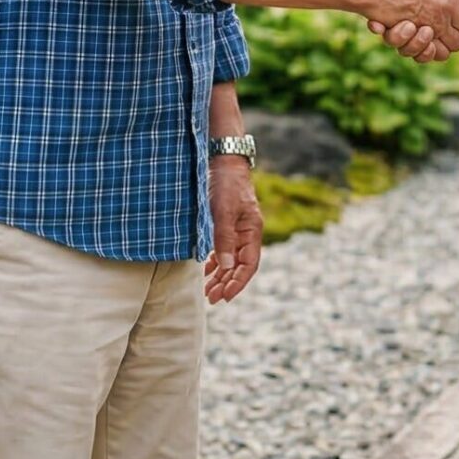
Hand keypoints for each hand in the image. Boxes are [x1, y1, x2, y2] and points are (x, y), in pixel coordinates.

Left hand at [205, 155, 260, 303]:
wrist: (222, 159)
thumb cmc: (225, 184)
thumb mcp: (222, 211)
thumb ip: (224, 238)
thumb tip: (224, 267)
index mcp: (252, 231)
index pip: (249, 265)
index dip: (238, 283)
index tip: (225, 297)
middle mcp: (247, 233)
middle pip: (240, 266)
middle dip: (227, 284)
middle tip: (212, 298)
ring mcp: (237, 229)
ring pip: (231, 260)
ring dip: (221, 276)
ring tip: (208, 291)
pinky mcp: (226, 223)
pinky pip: (223, 249)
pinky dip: (215, 262)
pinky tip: (206, 270)